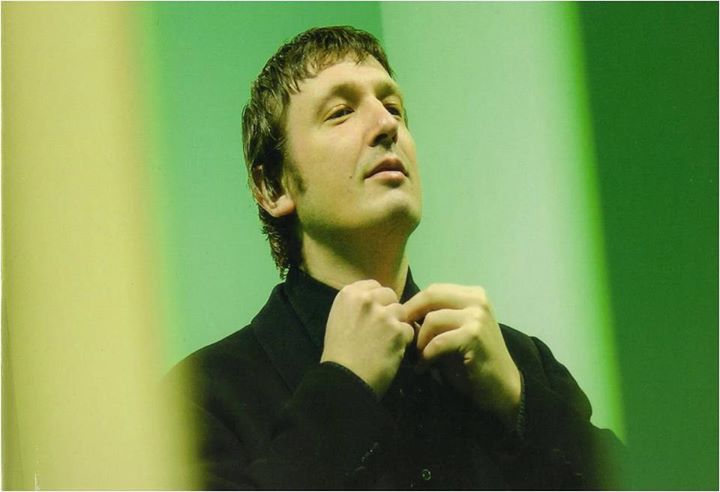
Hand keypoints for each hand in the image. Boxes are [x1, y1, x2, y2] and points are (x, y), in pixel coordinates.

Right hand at [321, 279, 413, 397]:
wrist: (344, 379)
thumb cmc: (338, 352)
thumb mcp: (339, 319)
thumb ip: (356, 306)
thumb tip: (375, 302)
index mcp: (348, 294)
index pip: (374, 285)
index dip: (377, 300)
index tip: (373, 313)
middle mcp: (366, 299)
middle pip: (390, 295)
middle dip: (389, 309)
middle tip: (382, 328)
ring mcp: (383, 314)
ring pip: (401, 312)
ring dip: (397, 325)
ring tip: (386, 341)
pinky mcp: (398, 330)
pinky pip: (409, 330)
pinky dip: (403, 341)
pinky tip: (391, 351)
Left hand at [403, 284, 520, 427]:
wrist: (501, 387)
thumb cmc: (472, 361)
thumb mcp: (452, 332)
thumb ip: (434, 319)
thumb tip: (403, 313)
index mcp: (473, 294)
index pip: (433, 290)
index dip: (413, 306)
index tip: (402, 324)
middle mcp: (477, 299)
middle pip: (430, 296)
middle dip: (411, 316)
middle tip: (403, 337)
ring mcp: (477, 316)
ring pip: (432, 320)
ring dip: (420, 342)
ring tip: (418, 357)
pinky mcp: (474, 335)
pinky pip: (438, 342)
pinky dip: (427, 356)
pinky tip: (424, 367)